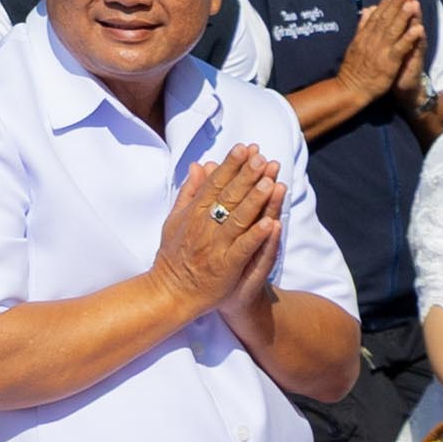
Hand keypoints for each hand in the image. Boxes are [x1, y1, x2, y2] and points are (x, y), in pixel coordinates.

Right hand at [157, 145, 281, 311]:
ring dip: (255, 200)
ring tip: (270, 182)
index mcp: (193, 213)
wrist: (171, 293)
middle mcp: (204, 227)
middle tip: (262, 158)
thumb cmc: (174, 256)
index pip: (214, 183)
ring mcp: (215, 247)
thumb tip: (199, 164)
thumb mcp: (175, 219)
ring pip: (238, 219)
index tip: (246, 148)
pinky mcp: (226, 267)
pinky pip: (244, 249)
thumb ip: (189, 191)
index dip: (231, 165)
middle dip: (246, 176)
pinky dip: (257, 236)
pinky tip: (271, 224)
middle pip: (228, 197)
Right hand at [339, 0, 426, 105]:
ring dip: (404, 16)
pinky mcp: (389, 62)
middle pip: (386, 18)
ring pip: (393, 29)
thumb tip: (368, 9)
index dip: (387, 3)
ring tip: (412, 3)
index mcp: (365, 35)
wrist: (350, 89)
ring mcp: (381, 51)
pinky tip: (418, 28)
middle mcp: (373, 40)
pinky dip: (409, 37)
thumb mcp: (354, 43)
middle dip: (398, 4)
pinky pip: (400, 48)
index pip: (377, 15)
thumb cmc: (353, 69)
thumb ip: (362, 26)